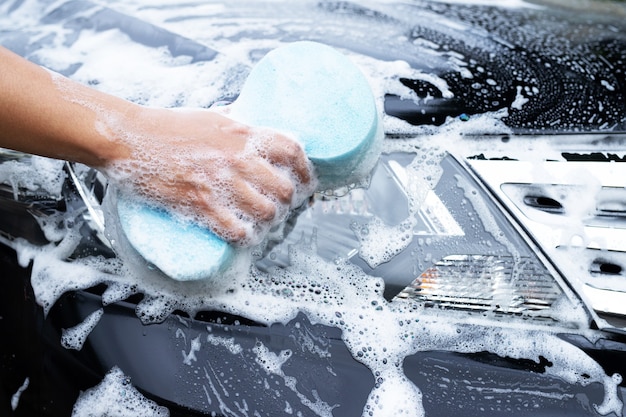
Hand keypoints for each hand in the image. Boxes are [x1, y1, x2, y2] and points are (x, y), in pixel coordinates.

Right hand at [103, 107, 314, 244]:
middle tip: (285, 208)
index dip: (305, 171)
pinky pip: (236, 230)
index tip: (306, 182)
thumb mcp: (211, 117)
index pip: (292, 150)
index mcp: (242, 133)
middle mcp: (236, 157)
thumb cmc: (166, 126)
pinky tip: (245, 237)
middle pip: (285, 188)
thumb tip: (256, 128)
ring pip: (266, 212)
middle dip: (290, 202)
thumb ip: (237, 126)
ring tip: (264, 223)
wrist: (128, 137)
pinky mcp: (199, 204)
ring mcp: (218, 182)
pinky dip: (246, 237)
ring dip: (270, 222)